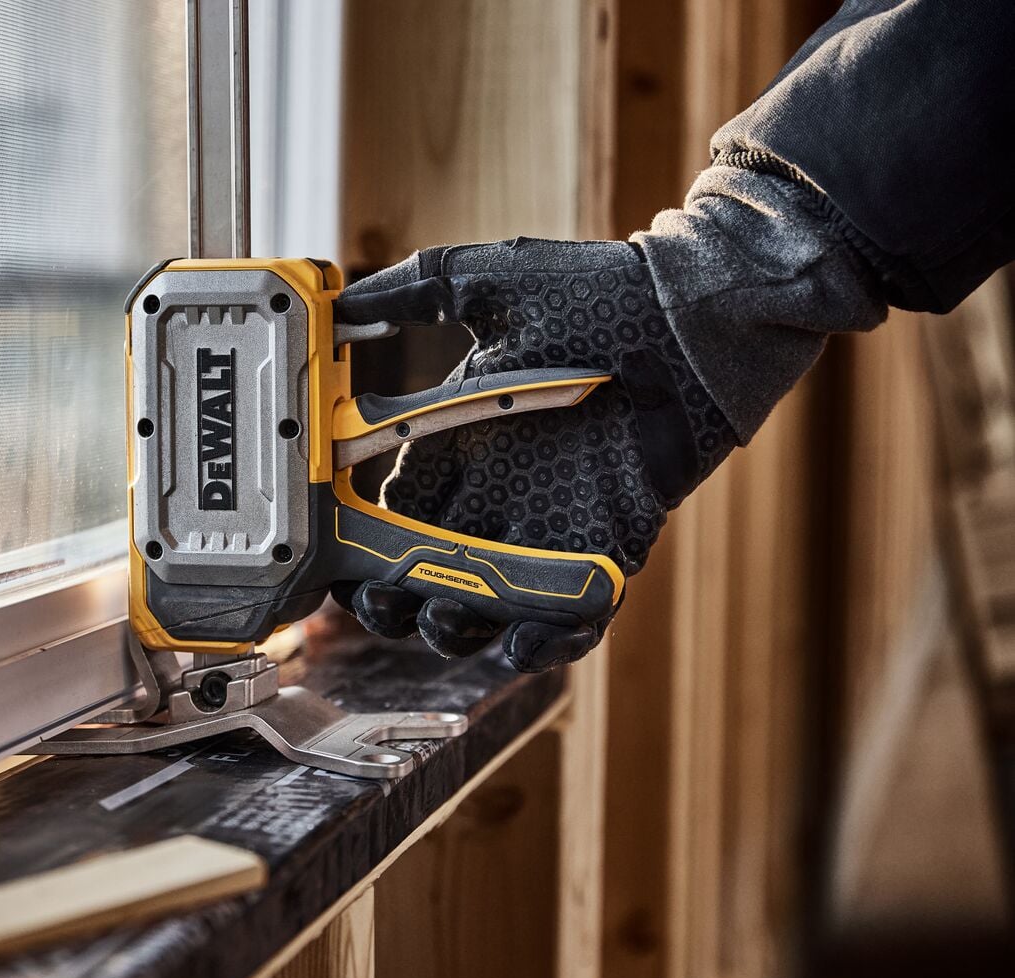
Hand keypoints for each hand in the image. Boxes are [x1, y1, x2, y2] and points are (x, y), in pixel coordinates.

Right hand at [331, 238, 737, 669]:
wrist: (696, 319)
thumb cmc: (600, 292)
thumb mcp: (494, 282)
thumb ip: (414, 291)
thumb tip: (342, 304)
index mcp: (459, 439)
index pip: (393, 510)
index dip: (358, 543)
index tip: (331, 563)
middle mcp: (498, 491)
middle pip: (427, 570)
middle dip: (395, 599)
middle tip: (380, 606)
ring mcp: (552, 526)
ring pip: (488, 602)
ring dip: (457, 625)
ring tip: (445, 619)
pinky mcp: (610, 548)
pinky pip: (573, 614)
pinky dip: (546, 641)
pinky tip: (520, 646)